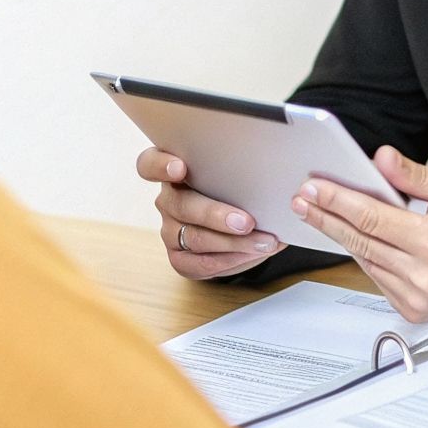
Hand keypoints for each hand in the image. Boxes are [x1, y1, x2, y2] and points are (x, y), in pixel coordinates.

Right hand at [135, 147, 281, 279]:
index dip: (161, 166)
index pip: (150, 164)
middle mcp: (167, 199)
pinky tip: (252, 254)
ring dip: (233, 242)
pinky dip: (231, 260)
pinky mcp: (179, 257)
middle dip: (216, 215)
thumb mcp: (239, 173)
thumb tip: (277, 181)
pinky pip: (201, 262)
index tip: (180, 168)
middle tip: (247, 222)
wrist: (240, 223)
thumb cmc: (239, 187)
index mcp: (174, 168)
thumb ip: (243, 169)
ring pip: (194, 238)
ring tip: (265, 242)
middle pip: (181, 205)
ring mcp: (170, 230)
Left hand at [292, 145, 427, 321]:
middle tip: (303, 199)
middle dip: (327, 218)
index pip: (372, 218)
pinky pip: (379, 279)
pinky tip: (355, 238)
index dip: (337, 201)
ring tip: (321, 213)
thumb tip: (379, 159)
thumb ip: (415, 176)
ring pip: (367, 262)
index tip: (312, 188)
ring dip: (342, 237)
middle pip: (361, 242)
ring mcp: (419, 299)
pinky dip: (366, 257)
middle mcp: (425, 276)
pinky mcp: (417, 310)